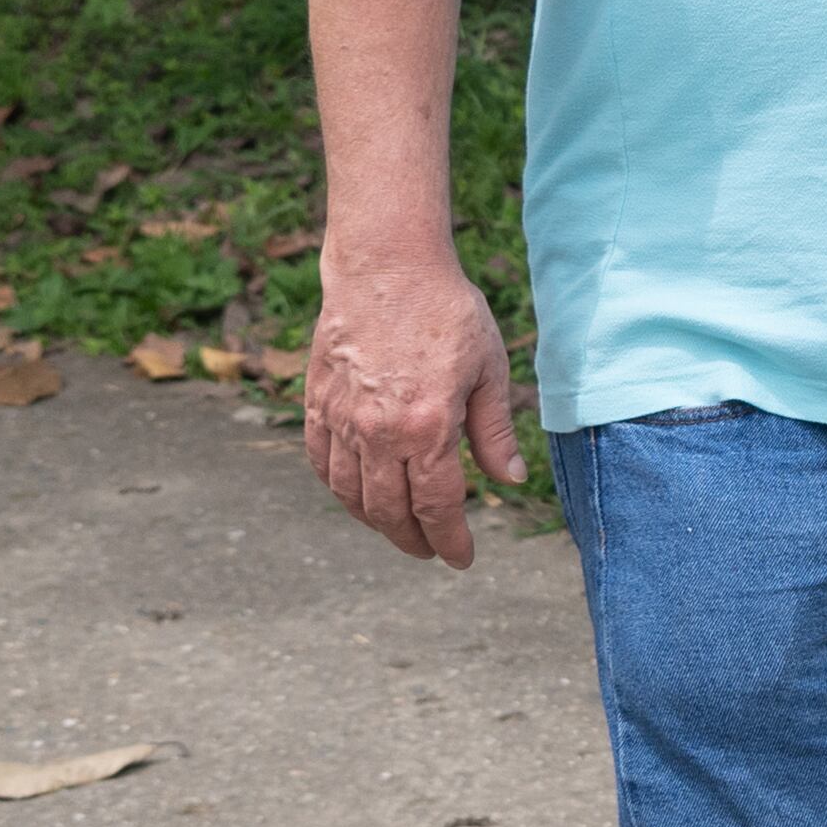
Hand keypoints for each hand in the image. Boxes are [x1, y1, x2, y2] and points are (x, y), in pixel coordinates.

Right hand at [307, 248, 522, 567]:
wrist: (386, 268)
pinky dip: (338, 488)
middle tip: (431, 551)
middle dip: (413, 540)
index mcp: (426, 429)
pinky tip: (356, 496)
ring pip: (350, 494)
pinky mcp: (317, 403)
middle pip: (390, 511)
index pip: (437, 507)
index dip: (450, 540)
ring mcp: (341, 419)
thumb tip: (509, 481)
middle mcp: (378, 433)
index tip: (460, 558)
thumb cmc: (447, 314)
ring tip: (399, 529)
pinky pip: (322, 463)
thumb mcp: (488, 371)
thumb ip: (494, 433)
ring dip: (375, 521)